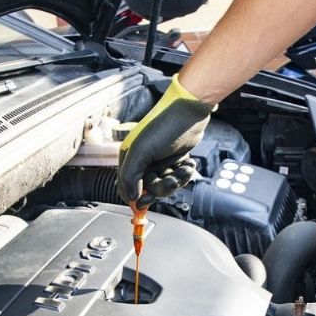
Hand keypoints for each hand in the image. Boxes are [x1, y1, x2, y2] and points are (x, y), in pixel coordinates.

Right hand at [116, 75, 213, 207]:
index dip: (136, 198)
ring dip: (177, 180)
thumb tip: (131, 197)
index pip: (126, 188)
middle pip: (149, 190)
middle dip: (162, 188)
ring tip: (184, 168)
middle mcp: (143, 161)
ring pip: (165, 185)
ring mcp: (159, 161)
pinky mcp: (174, 160)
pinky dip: (184, 173)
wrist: (189, 112)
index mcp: (130, 158)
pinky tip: (189, 164)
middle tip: (171, 180)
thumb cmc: (164, 127)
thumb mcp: (142, 152)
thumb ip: (131, 176)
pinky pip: (177, 177)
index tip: (145, 203)